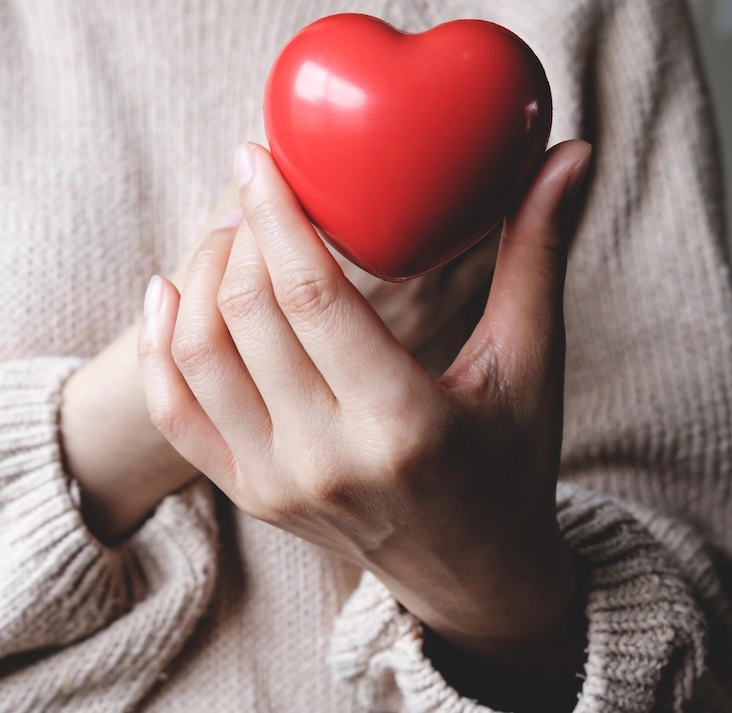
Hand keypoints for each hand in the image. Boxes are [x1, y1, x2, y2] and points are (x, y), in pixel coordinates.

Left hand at [138, 139, 592, 676]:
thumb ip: (538, 255)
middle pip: (247, 314)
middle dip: (240, 234)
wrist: (472, 578)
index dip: (275, 215)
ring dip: (200, 276)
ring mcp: (275, 482)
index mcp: (402, 421)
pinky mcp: (245, 494)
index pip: (311, 296)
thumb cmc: (509, 461)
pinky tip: (170, 289)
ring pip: (197, 354)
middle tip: (253, 188)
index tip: (257, 155)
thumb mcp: (532, 363)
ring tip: (228, 233)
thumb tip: (572, 153)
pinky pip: (173, 410)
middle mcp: (326, 457)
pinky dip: (160, 343)